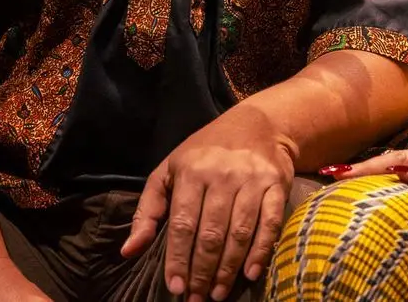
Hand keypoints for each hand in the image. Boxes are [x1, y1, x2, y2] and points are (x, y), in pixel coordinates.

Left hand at [120, 105, 294, 301]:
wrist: (258, 124)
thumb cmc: (205, 152)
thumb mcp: (168, 172)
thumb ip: (147, 211)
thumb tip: (129, 251)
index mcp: (193, 172)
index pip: (183, 224)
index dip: (179, 259)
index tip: (176, 287)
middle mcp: (224, 175)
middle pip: (212, 233)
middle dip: (203, 271)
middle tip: (197, 298)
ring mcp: (253, 179)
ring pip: (240, 232)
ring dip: (229, 267)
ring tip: (219, 293)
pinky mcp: (277, 184)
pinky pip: (270, 222)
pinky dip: (261, 249)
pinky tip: (250, 272)